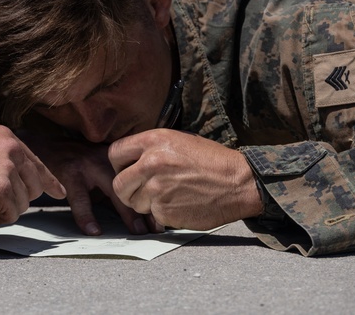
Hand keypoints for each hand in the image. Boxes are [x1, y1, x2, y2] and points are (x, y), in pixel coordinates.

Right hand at [0, 125, 65, 224]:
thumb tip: (20, 175)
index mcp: (5, 136)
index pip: (35, 162)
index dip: (47, 180)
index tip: (58, 191)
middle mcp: (11, 149)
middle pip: (33, 186)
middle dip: (15, 198)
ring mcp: (8, 169)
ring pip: (22, 204)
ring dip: (1, 208)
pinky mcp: (3, 191)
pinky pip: (10, 216)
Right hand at [19, 127, 159, 235]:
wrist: (43, 146)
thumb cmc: (75, 161)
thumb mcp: (99, 165)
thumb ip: (115, 182)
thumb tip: (142, 211)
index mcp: (114, 156)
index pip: (139, 177)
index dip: (153, 197)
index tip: (164, 218)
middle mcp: (104, 157)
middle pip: (132, 182)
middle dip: (146, 206)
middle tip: (157, 228)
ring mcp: (87, 165)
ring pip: (113, 189)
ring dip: (127, 211)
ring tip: (136, 230)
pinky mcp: (69, 174)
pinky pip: (80, 199)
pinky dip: (86, 216)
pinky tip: (93, 230)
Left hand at [109, 129, 262, 229]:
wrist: (239, 183)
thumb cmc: (211, 160)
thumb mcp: (179, 140)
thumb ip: (150, 148)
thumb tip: (127, 157)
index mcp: (153, 141)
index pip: (114, 153)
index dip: (119, 164)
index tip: (128, 169)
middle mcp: (151, 164)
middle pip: (118, 184)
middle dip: (126, 189)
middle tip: (141, 189)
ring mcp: (157, 189)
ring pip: (132, 203)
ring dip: (144, 203)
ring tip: (165, 195)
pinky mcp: (165, 211)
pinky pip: (151, 215)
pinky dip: (161, 213)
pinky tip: (178, 204)